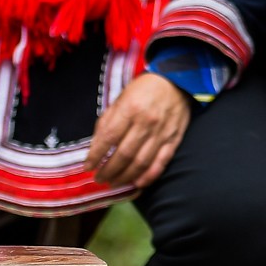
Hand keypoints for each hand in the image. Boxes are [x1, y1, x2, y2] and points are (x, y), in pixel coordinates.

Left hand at [84, 72, 190, 187]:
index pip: (108, 138)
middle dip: (108, 171)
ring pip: (141, 162)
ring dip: (125, 177)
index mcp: (130, 109)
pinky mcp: (174, 139)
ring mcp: (162, 133)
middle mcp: (146, 123)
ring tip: (113, 183)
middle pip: (124, 154)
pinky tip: (137, 183)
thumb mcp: (121, 99)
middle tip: (99, 179)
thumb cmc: (144, 89)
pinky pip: (161, 162)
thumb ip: (108, 121)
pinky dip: (149, 176)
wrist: (177, 81)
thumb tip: (96, 146)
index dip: (95, 155)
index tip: (87, 167)